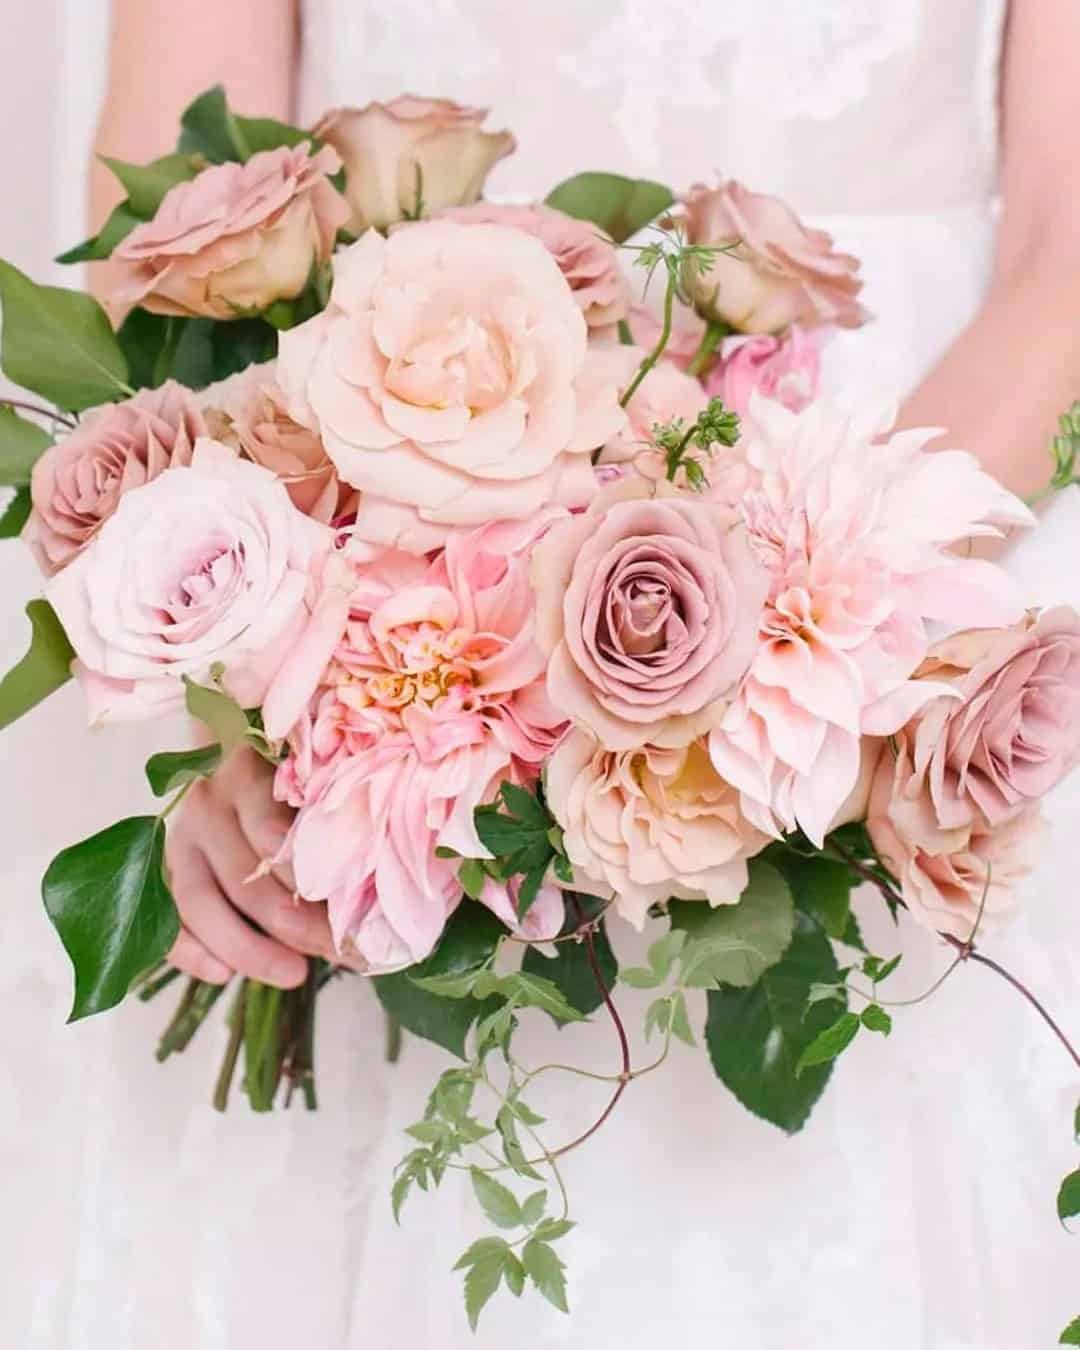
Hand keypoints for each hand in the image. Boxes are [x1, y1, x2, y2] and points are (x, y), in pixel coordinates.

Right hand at [165, 747, 334, 987]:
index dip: (306, 878)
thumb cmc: (292, 793)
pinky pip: (166, 919)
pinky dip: (190, 952)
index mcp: (248, 775)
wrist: (236, 775)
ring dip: (248, 947)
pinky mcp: (160, 871)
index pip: (269, 833)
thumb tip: (369, 907)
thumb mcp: (310, 795)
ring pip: (199, 901)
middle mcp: (206, 803)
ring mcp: (178, 838)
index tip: (343, 913)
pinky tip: (223, 976)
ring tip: (294, 974)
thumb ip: (328, 834)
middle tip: (336, 951)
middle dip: (293, 922)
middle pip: (242, 874)